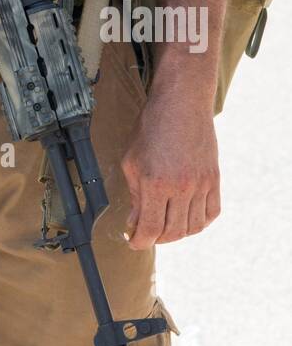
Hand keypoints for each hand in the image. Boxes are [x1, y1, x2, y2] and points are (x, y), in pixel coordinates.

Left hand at [121, 89, 220, 248]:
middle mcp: (181, 188)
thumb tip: (135, 223)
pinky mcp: (214, 179)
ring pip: (193, 227)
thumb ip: (134, 195)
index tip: (134, 241)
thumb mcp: (131, 160)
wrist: (182, 104)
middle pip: (173, 233)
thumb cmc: (152, 127)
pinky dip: (200, 221)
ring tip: (166, 224)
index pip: (150, 229)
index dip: (140, 242)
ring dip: (178, 232)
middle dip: (157, 239)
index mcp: (155, 183)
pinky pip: (211, 213)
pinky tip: (188, 217)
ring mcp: (201, 185)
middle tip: (148, 232)